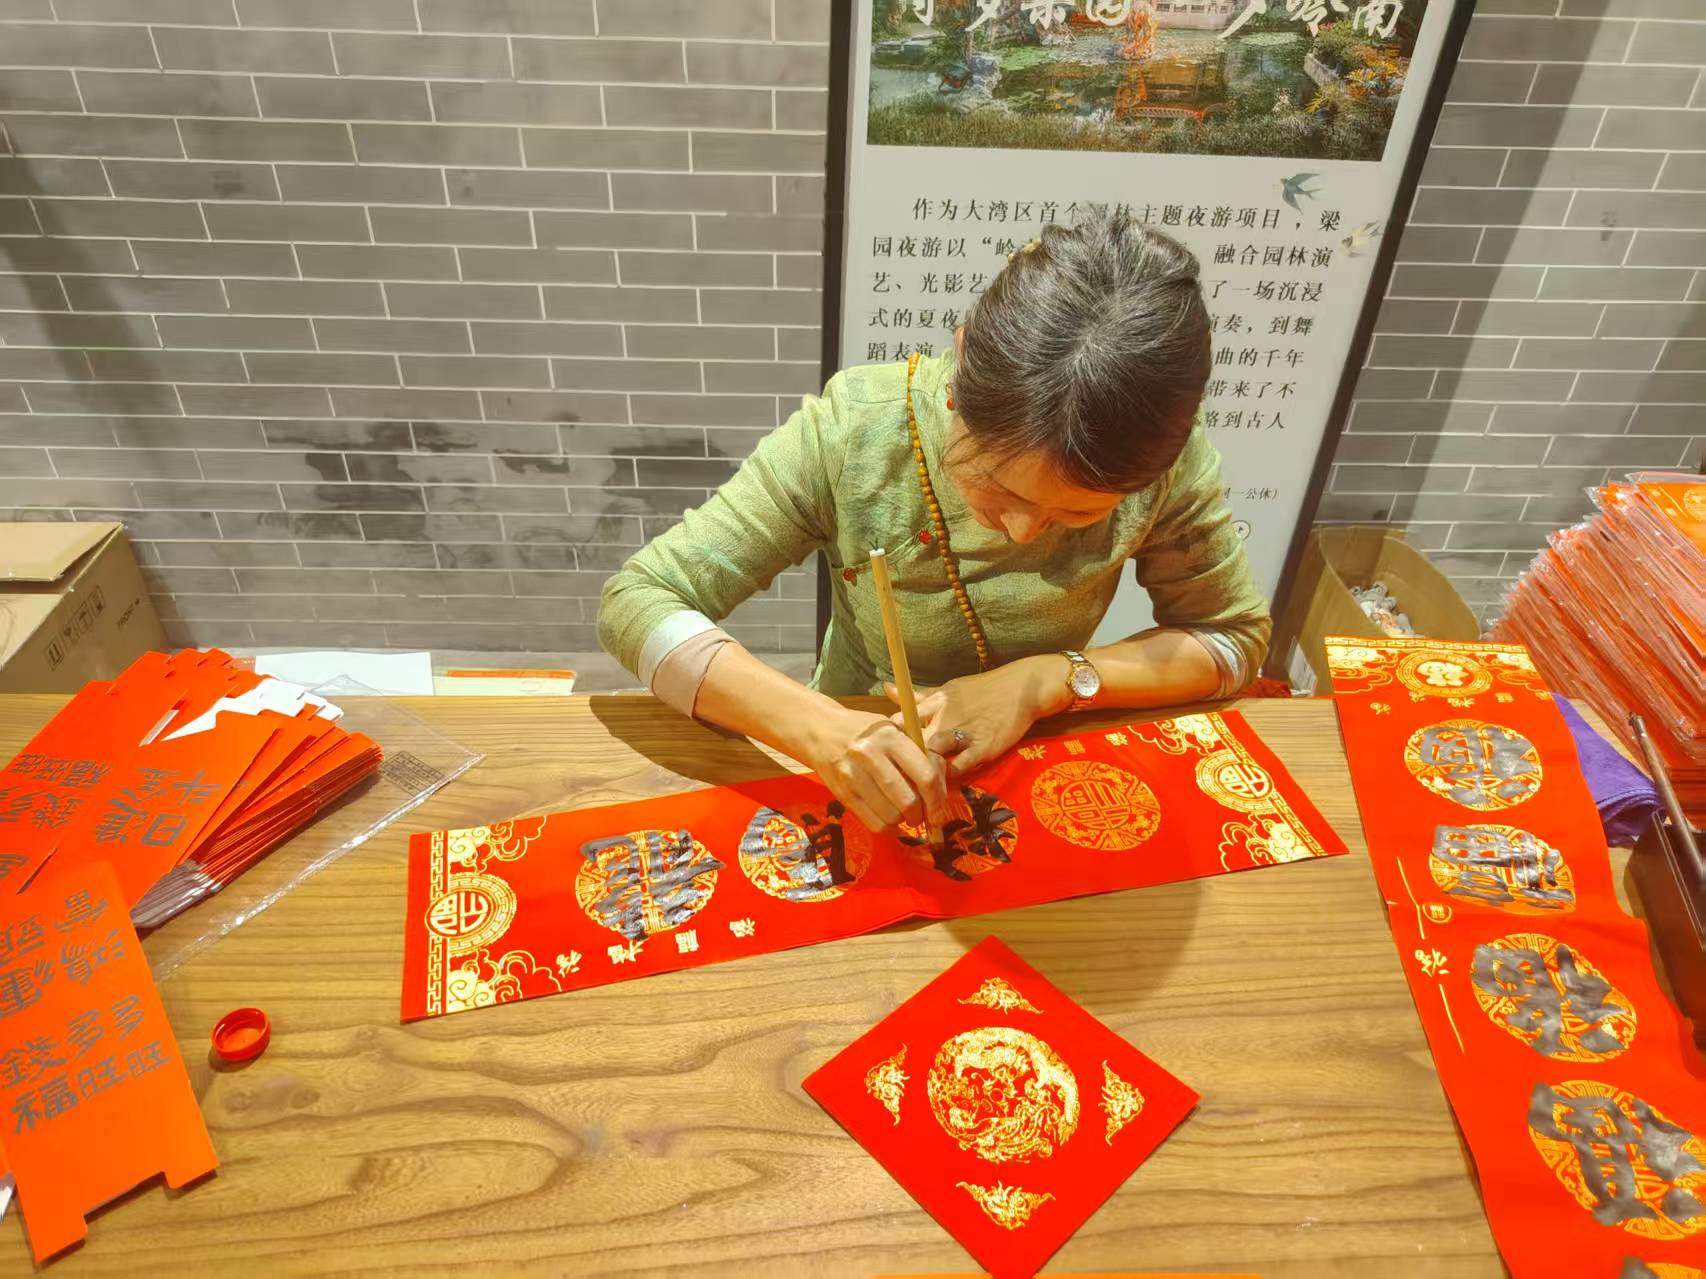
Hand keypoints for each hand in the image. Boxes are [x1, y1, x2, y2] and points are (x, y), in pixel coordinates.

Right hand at [800, 707, 948, 833]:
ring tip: (903, 814)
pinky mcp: (842, 794)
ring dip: (903, 821)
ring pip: (891, 815)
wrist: (820, 731)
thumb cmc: (864, 730)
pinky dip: (887, 828)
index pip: (924, 776)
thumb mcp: (892, 729)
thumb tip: (940, 786)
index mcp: (890, 737)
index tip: (938, 809)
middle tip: (922, 815)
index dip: (937, 799)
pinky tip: (889, 820)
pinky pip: (873, 822)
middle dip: (921, 815)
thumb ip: (916, 752)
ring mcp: (854, 776)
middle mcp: (871, 755)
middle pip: (908, 801)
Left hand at [887, 656, 1068, 778]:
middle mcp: (944, 716)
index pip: (901, 720)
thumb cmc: (983, 689)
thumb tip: (887, 689)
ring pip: (931, 756)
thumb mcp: (948, 689)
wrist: (1023, 687)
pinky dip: (948, 779)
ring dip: (922, 774)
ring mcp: (963, 732)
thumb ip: (919, 696)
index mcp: (935, 702)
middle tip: (896, 779)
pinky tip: (942, 788)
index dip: (891, 740)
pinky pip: (958, 767)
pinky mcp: (982, 747)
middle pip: (910, 742)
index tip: (887, 755)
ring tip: (916, 789)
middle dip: (901, 761)